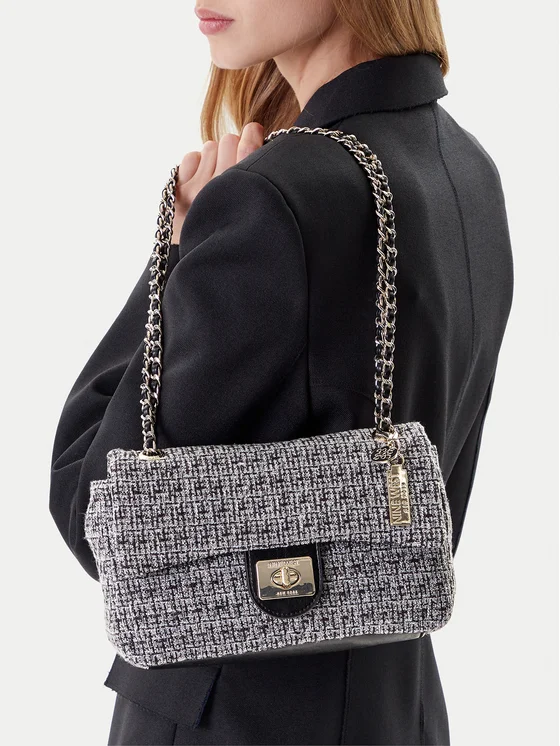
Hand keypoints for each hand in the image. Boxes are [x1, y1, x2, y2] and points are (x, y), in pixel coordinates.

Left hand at [171, 122, 263, 243]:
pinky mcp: (178, 192)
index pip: (249, 146)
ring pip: (210, 147)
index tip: (254, 133)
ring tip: (218, 178)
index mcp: (246, 194)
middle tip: (234, 165)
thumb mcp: (260, 211)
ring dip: (215, 158)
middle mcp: (219, 189)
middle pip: (229, 140)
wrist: (210, 265)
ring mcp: (196, 190)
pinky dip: (196, 166)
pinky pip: (191, 157)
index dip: (253, 134)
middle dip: (233, 148)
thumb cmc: (239, 234)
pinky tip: (203, 182)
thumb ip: (261, 181)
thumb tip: (259, 141)